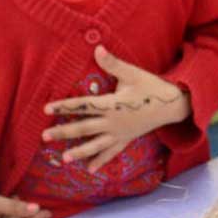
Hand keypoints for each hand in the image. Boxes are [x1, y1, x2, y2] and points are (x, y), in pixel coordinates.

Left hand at [43, 48, 189, 171]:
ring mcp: (119, 133)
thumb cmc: (151, 87)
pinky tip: (90, 169)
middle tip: (45, 137)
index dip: (63, 107)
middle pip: (83, 128)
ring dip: (79, 151)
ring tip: (64, 159)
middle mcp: (113, 122)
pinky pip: (111, 152)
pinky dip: (101, 160)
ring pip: (95, 145)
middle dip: (64, 132)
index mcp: (112, 105)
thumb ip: (113, 64)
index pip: (82, 106)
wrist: (172, 105)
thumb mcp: (133, 73)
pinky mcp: (126, 139)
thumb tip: (97, 48)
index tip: (46, 110)